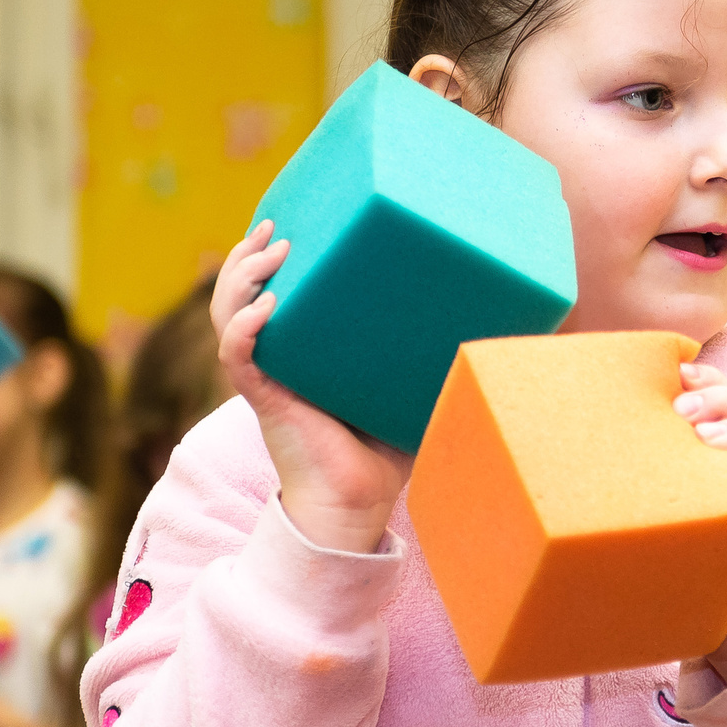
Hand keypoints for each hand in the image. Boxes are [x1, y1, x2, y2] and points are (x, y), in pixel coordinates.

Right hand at [213, 221, 412, 553]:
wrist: (357, 503)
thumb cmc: (384, 451)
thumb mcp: (407, 387)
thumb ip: (432, 355)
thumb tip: (498, 322)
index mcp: (303, 349)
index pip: (271, 292)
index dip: (269, 258)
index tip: (290, 222)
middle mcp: (278, 357)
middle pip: (238, 293)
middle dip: (248, 255)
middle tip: (274, 226)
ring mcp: (267, 376)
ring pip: (227, 315)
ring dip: (241, 279)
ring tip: (272, 252)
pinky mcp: (265, 400)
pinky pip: (239, 357)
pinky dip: (244, 329)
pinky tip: (266, 308)